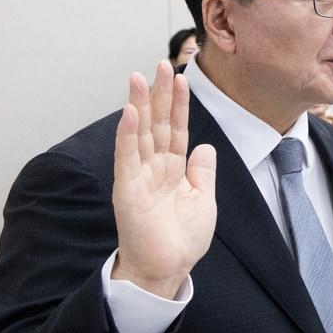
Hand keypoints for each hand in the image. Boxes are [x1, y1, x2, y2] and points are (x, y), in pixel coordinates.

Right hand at [112, 61, 216, 298]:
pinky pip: (127, 156)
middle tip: (162, 63)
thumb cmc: (182, 239)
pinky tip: (131, 112)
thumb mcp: (203, 200)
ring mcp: (139, 175)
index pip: (176, 129)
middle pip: (157, 123)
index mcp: (173, 169)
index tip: (182, 78)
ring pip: (140, 133)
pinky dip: (128, 133)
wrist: (167, 268)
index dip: (179, 104)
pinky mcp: (127, 188)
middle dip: (160, 94)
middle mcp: (154, 167)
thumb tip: (205, 146)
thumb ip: (202, 172)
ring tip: (139, 77)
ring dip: (140, 104)